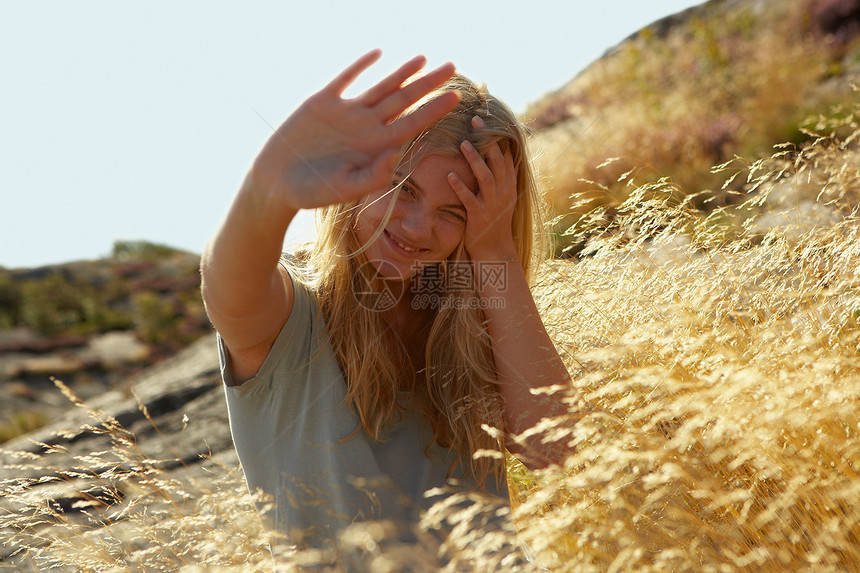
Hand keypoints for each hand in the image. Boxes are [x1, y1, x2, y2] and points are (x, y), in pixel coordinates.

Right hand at [249, 50, 458, 210]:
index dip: (434, 110)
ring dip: (403, 73)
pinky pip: (345, 79)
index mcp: (375, 148)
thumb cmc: (312, 192)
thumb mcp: (345, 188)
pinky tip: (378, 54)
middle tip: (453, 66)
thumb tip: (398, 156)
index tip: (457, 96)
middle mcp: (366, 128)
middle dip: (429, 84)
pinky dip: (360, 66)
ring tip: (424, 59)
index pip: (413, 124)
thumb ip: (373, 175)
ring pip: (381, 88)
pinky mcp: (322, 102)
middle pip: (404, 101)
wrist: (276, 183)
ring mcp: (345, 113)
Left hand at [447, 116, 517, 261]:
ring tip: (463, 144)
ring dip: (474, 160)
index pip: (506, 154)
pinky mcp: (479, 216)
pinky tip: (449, 176)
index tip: (486, 118)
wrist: (495, 250)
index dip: (498, 135)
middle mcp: (504, 191)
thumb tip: (499, 152)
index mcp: (509, 184)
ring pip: (486, 177)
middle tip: (476, 121)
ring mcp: (492, 203)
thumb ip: (501, 175)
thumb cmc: (495, 220)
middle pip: (497, 160)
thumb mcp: (503, 195)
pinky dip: (460, 187)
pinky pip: (469, 199)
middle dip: (488, 140)